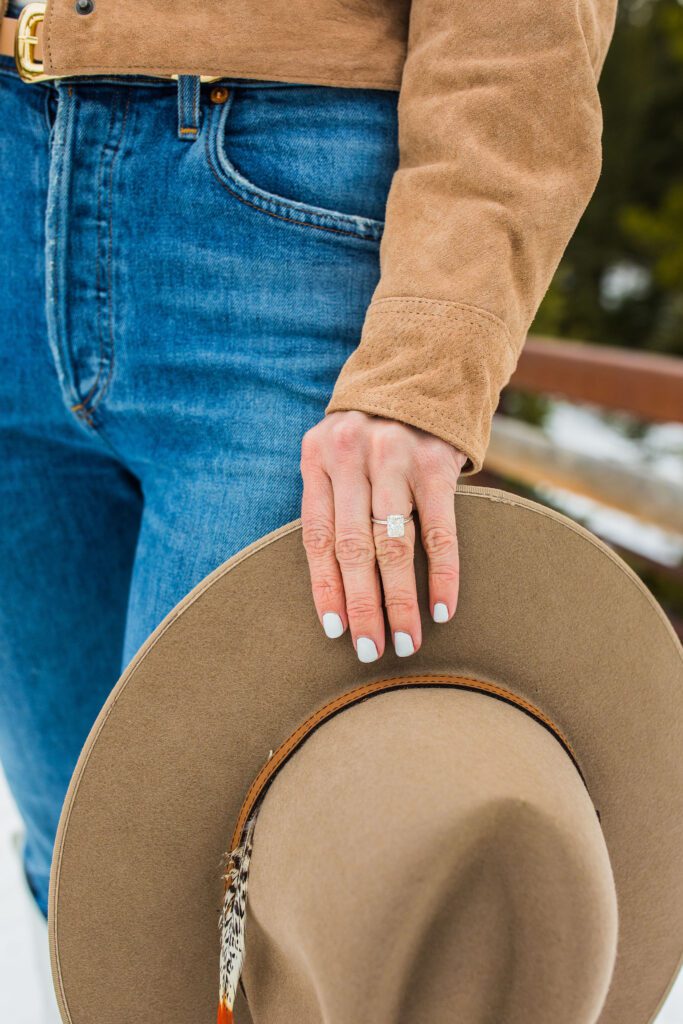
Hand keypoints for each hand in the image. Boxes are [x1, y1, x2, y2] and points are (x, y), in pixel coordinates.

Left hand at [300, 410, 468, 661]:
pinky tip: (444, 608)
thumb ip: (330, 498)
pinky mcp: (436, 463)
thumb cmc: (372, 430)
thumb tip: (331, 579)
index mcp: (318, 459)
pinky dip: (444, 574)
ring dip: (400, 601)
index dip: (325, 588)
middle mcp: (352, 458)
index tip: (335, 630)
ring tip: (407, 642)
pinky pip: (440, 530)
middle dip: (362, 606)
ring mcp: (395, 459)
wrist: (422, 370)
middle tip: (371, 651)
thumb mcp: (337, 452)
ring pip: (394, 546)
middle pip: (353, 549)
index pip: (317, 537)